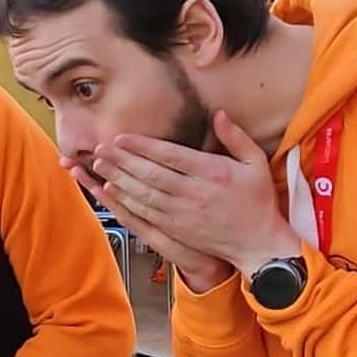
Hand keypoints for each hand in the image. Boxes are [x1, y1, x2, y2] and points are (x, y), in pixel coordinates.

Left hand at [83, 111, 298, 278]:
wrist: (257, 243)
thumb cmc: (257, 201)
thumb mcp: (256, 163)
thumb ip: (236, 137)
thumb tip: (218, 113)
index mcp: (213, 173)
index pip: (170, 156)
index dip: (142, 146)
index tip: (122, 137)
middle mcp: (194, 193)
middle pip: (150, 174)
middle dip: (122, 160)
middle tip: (100, 148)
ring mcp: (183, 214)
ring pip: (143, 194)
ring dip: (118, 179)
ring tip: (99, 165)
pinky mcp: (176, 230)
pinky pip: (145, 214)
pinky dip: (125, 202)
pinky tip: (112, 191)